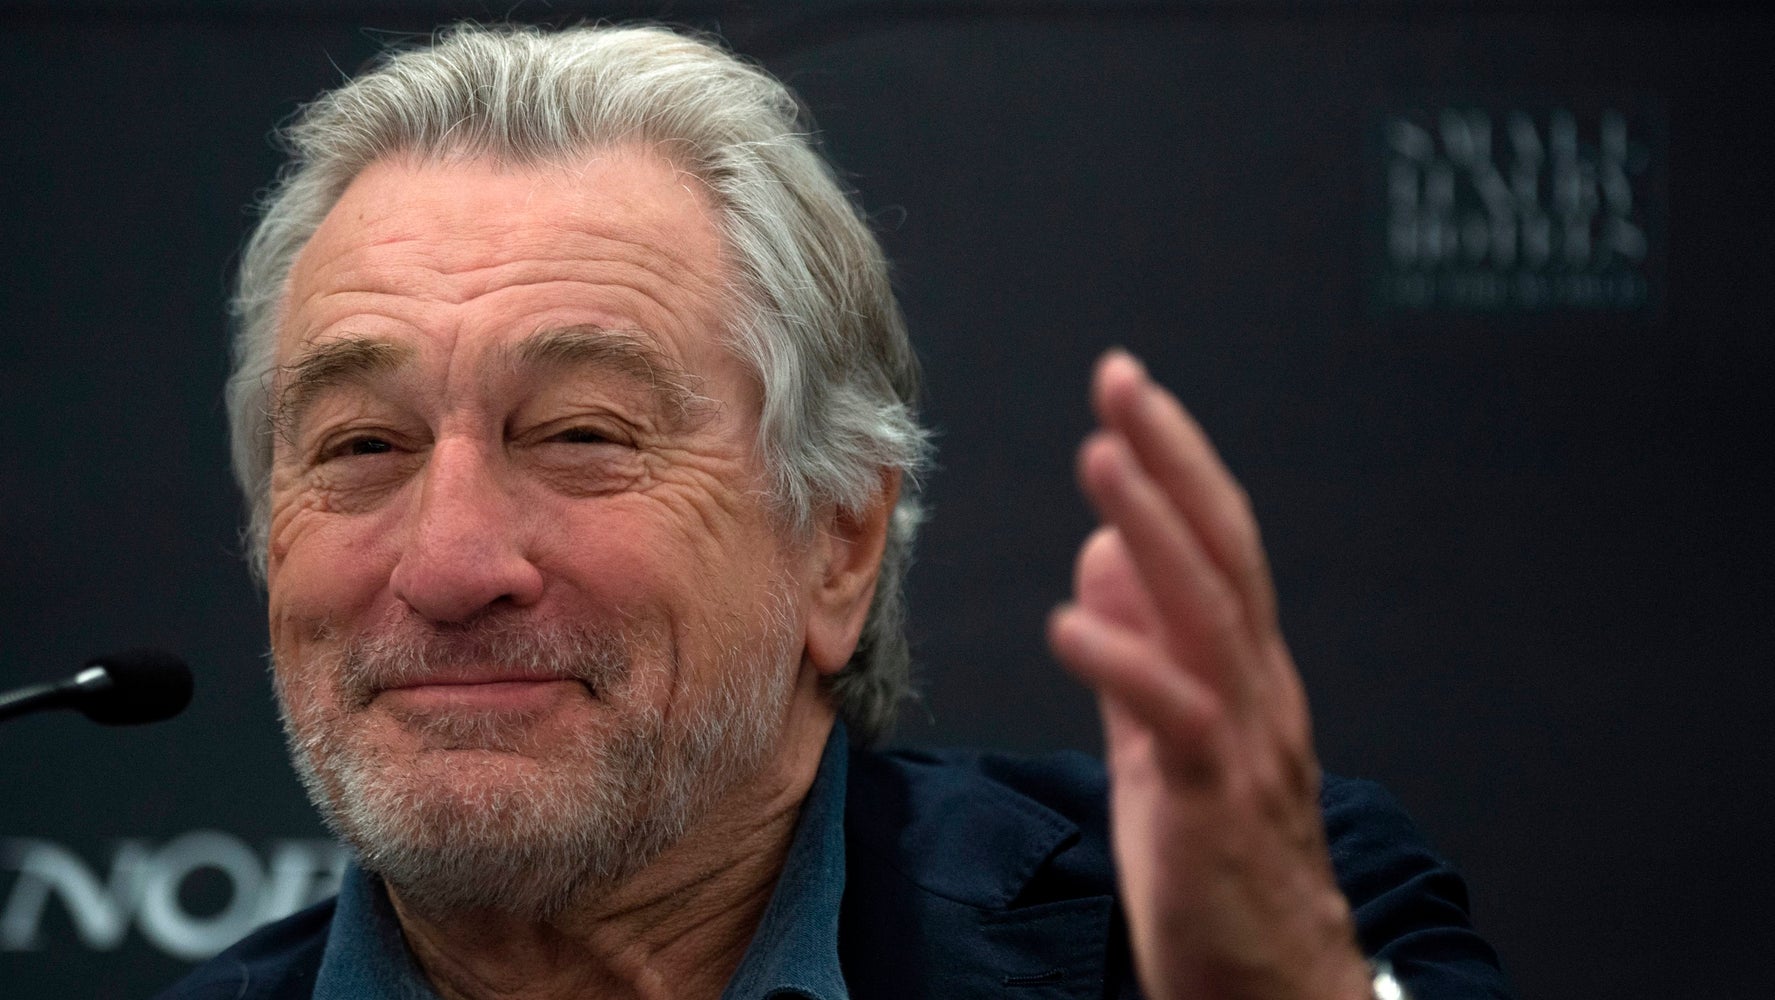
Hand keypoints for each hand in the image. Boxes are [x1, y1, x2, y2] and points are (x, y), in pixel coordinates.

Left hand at [1047, 351, 1370, 999]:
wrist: (1274, 985)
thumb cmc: (1221, 865)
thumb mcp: (1167, 740)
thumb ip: (1139, 650)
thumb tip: (1101, 554)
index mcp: (1244, 671)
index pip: (1218, 543)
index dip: (1175, 462)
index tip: (1127, 390)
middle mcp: (1259, 691)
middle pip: (1224, 552)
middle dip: (1172, 459)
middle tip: (1122, 380)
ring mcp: (1245, 746)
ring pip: (1210, 616)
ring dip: (1156, 531)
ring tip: (1103, 457)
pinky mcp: (1217, 808)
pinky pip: (1176, 723)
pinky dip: (1126, 664)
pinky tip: (1070, 624)